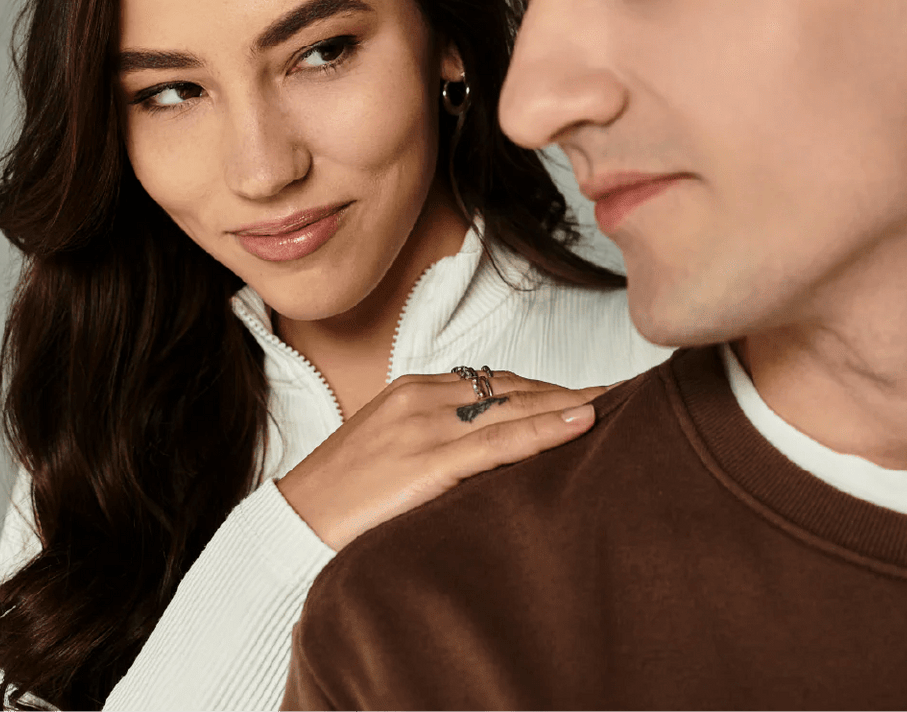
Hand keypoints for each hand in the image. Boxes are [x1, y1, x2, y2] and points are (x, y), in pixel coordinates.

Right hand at [276, 370, 606, 550]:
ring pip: (514, 407)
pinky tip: (579, 423)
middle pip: (511, 388)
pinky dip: (544, 429)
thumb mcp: (389, 451)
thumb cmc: (341, 498)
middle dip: (564, 391)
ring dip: (568, 404)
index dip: (542, 387)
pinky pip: (500, 441)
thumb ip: (436, 440)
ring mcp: (425, 426)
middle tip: (615, 391)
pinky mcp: (428, 460)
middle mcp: (422, 397)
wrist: (291, 525)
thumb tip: (488, 451)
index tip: (582, 392)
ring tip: (611, 404)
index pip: (493, 382)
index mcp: (412, 390)